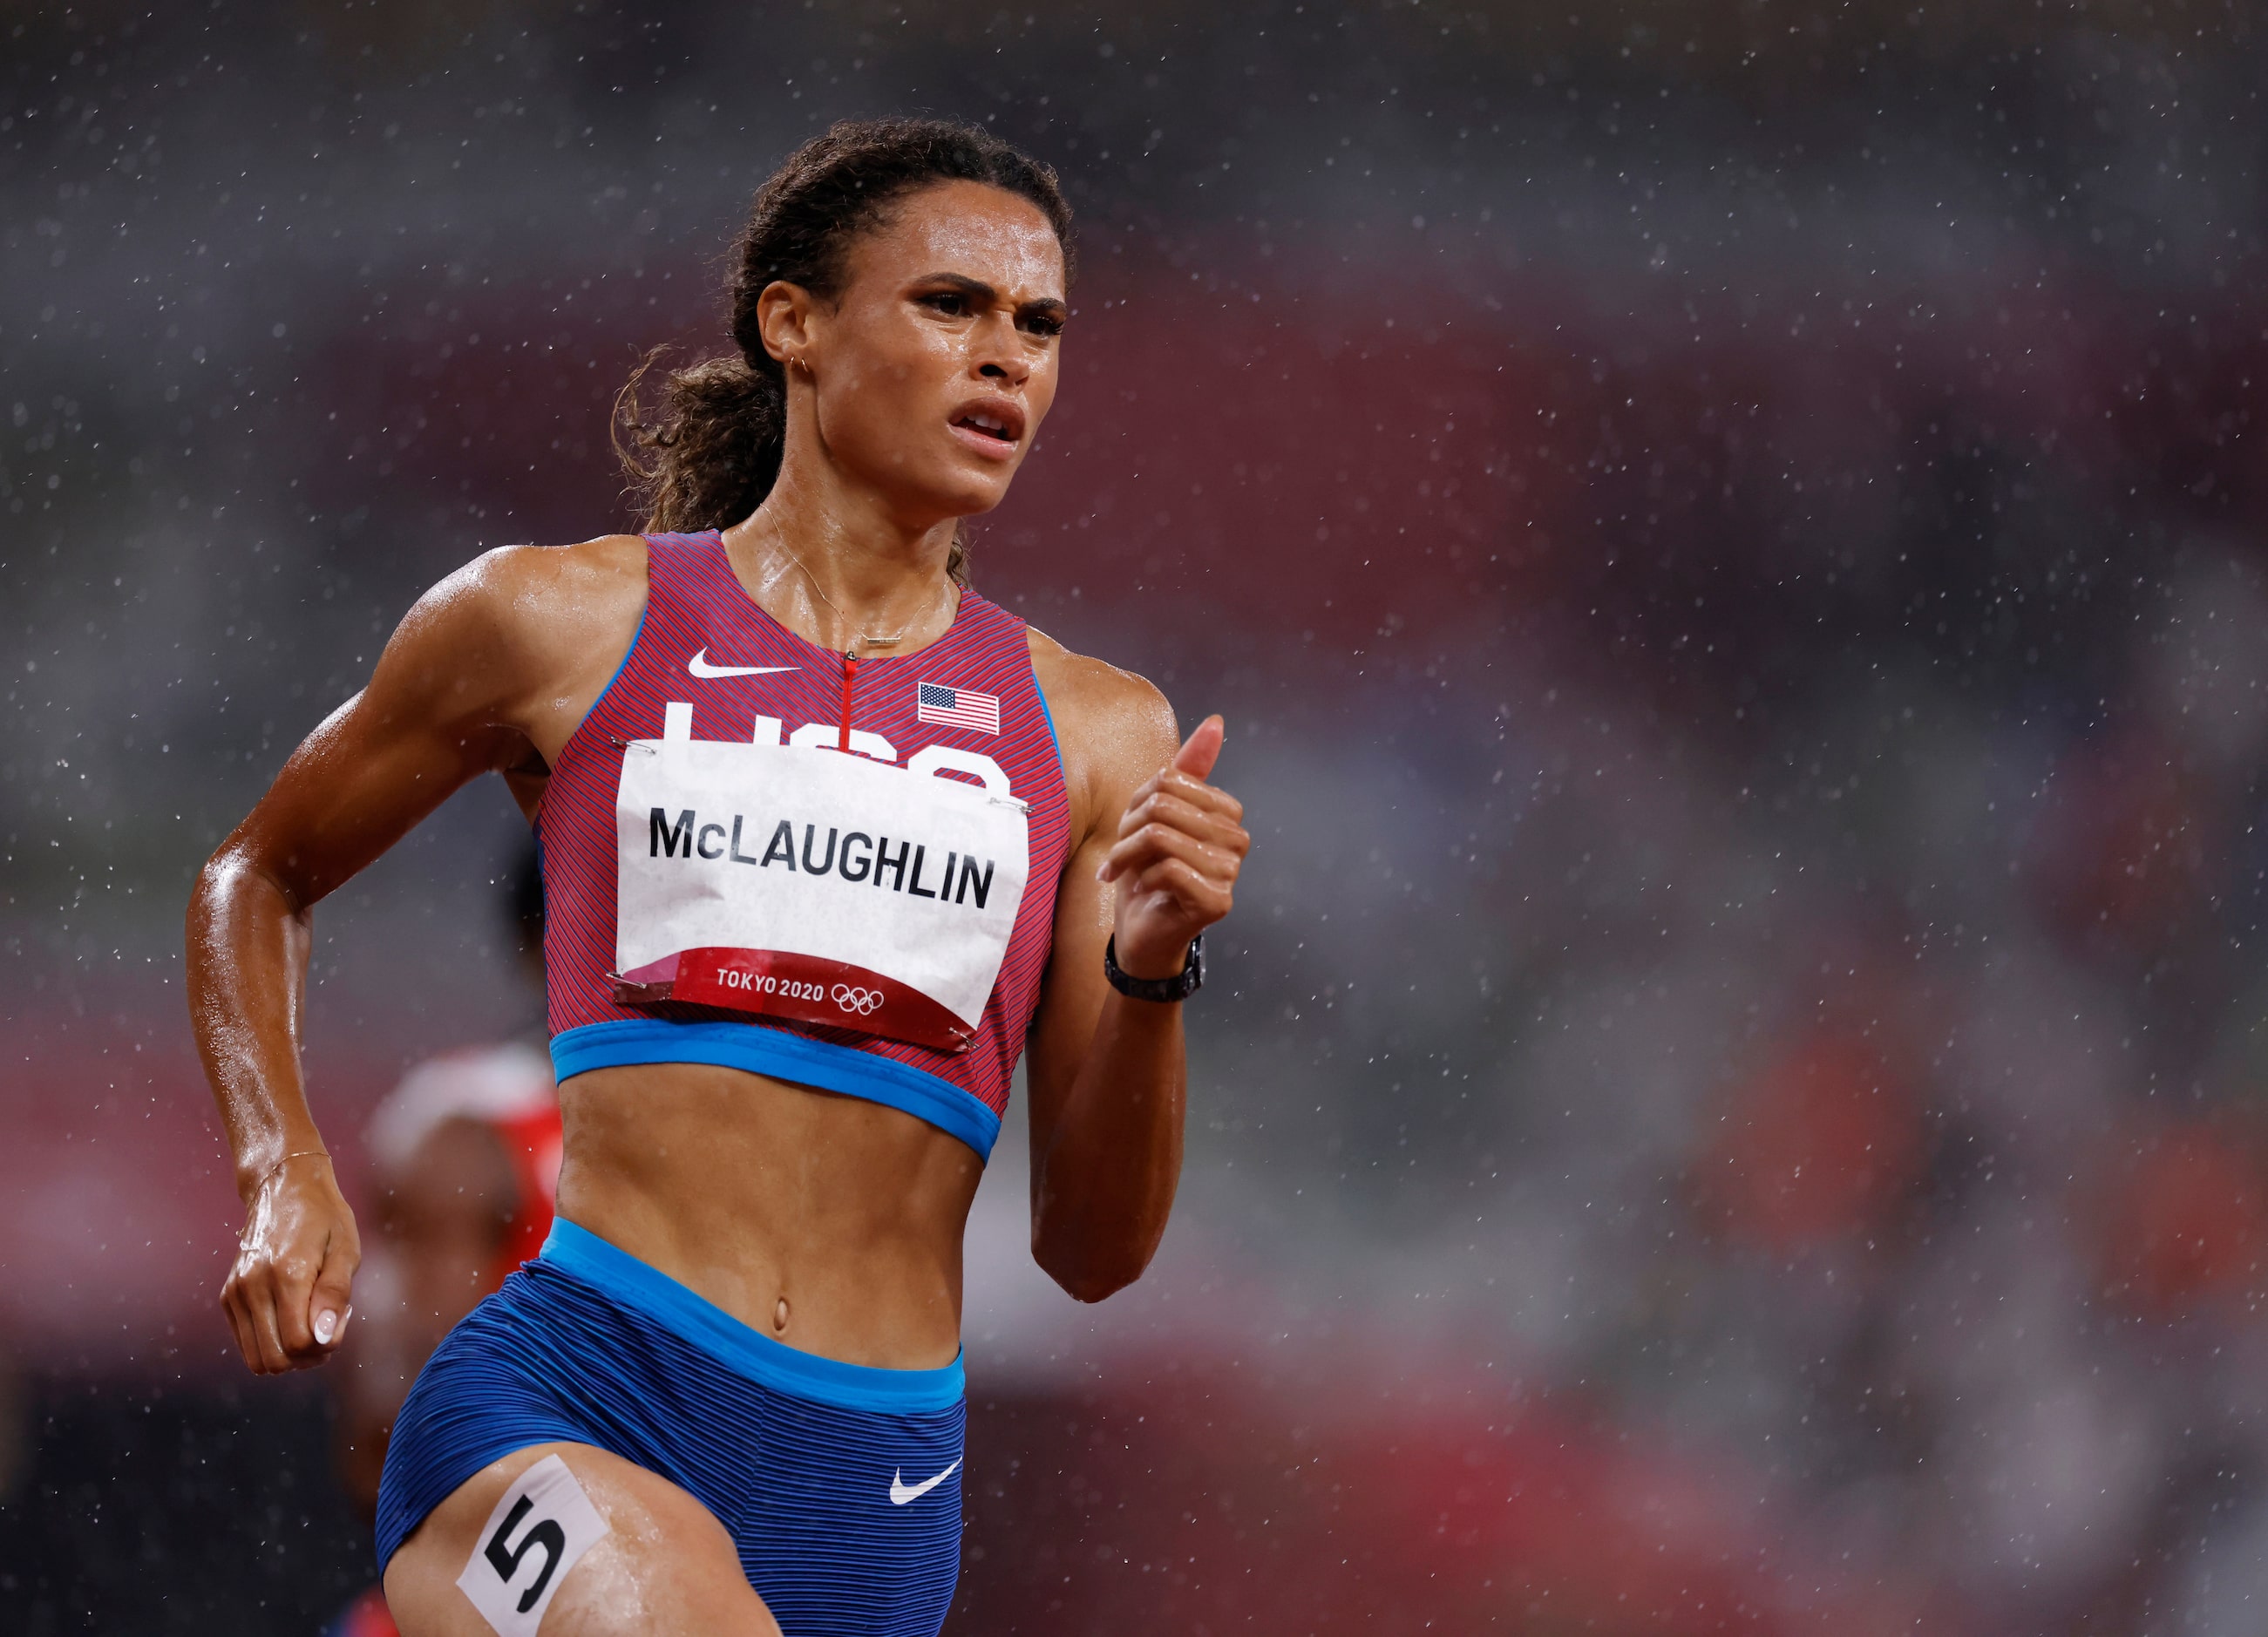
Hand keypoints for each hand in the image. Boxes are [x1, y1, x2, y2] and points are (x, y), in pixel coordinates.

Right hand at [222, 1151, 360, 1373]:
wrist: (283, 1187)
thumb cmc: (325, 1218)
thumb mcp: (346, 1250)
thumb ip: (335, 1295)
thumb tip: (322, 1338)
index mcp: (286, 1274)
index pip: (298, 1344)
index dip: (325, 1344)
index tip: (342, 1317)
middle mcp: (253, 1286)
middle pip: (275, 1360)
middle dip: (308, 1355)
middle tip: (328, 1324)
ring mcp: (235, 1293)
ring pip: (257, 1359)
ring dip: (289, 1353)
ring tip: (311, 1320)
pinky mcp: (228, 1296)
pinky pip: (247, 1343)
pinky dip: (272, 1340)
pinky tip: (292, 1313)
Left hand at [1097, 715, 1248, 978]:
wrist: (1142, 931)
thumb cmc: (1148, 871)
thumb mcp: (1157, 815)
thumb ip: (1186, 771)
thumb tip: (1216, 721)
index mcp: (1227, 813)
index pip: (1171, 780)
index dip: (1139, 801)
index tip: (1128, 828)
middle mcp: (1238, 840)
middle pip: (1165, 806)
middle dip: (1129, 828)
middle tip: (1120, 852)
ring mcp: (1232, 873)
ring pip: (1162, 837)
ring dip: (1128, 855)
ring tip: (1121, 870)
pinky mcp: (1219, 902)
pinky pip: (1168, 869)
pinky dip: (1142, 877)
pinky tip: (1142, 889)